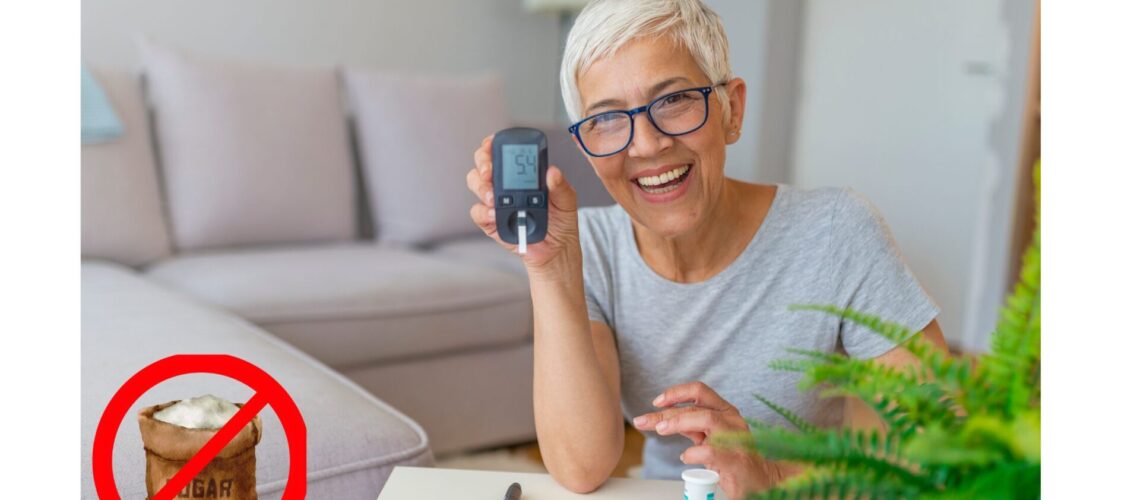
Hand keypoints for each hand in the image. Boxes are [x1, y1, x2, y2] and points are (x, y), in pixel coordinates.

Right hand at [466, 135, 580, 272]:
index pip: (502, 152)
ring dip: (481, 186)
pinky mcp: (490, 221)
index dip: (493, 144)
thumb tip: (553, 172)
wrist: (556, 250)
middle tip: (489, 172)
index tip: (491, 143)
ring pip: (475, 183)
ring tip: (493, 197)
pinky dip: (483, 211)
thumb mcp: (567, 201)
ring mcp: (495, 201)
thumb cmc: (560, 222)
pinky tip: (494, 213)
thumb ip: (561, 186)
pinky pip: (477, 212)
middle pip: (482, 163)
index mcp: (522, 174)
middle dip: (483, 162)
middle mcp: (505, 184)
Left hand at [632, 382, 790, 498]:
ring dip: (679, 422)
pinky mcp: (736, 458)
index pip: (699, 390)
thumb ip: (692, 426)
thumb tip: (663, 419)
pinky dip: (692, 453)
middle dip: (665, 412)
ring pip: (706, 418)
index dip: (675, 393)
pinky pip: (711, 450)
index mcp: (725, 411)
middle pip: (696, 406)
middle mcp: (732, 419)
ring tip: (661, 430)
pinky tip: (684, 458)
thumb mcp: (710, 437)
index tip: (656, 402)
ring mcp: (736, 438)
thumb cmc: (733, 459)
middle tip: (644, 421)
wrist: (760, 482)